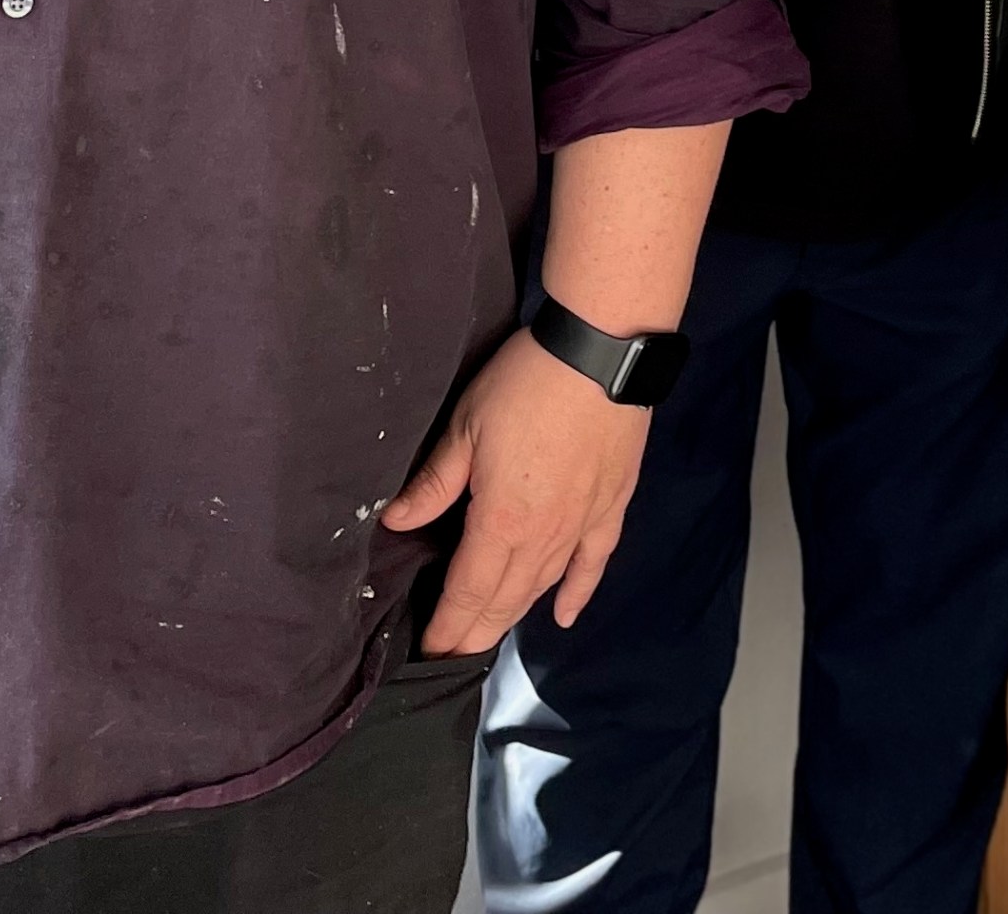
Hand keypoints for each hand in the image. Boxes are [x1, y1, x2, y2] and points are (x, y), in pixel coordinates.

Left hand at [386, 328, 651, 653]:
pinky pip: (593, 565)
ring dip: (513, 617)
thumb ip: (434, 482)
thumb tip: (396, 522)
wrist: (603, 353)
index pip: (467, 592)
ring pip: (542, 588)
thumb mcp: (466, 426)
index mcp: (501, 521)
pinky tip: (564, 618)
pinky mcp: (611, 509)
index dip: (446, 627)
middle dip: (473, 633)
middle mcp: (543, 538)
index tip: (429, 651)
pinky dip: (577, 594)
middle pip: (503, 601)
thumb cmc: (526, 383)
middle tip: (450, 656)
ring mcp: (582, 526)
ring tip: (488, 637)